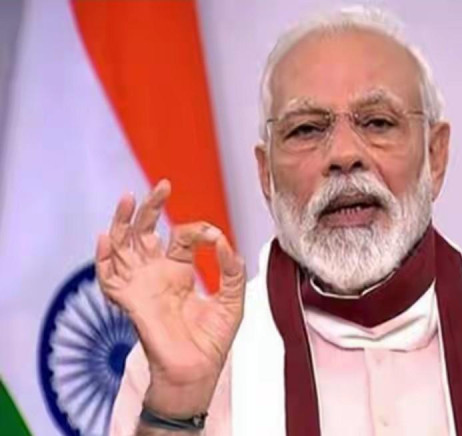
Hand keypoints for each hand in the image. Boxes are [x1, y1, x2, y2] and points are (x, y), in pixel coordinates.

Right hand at [95, 180, 245, 416]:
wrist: (198, 370)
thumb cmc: (212, 340)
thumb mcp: (233, 299)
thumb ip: (232, 270)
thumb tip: (225, 242)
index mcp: (179, 272)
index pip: (180, 236)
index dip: (198, 230)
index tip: (214, 236)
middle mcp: (156, 274)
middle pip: (144, 232)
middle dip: (150, 208)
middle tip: (162, 186)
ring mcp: (141, 286)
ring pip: (122, 247)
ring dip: (121, 222)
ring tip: (128, 198)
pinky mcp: (131, 302)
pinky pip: (108, 278)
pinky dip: (103, 259)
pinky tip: (107, 237)